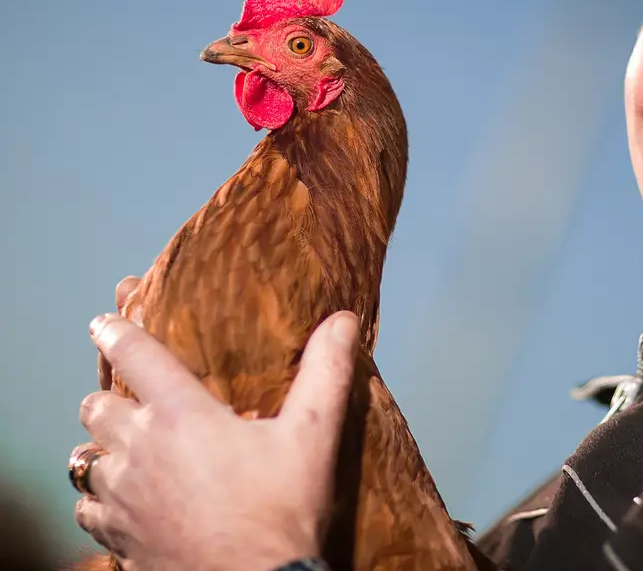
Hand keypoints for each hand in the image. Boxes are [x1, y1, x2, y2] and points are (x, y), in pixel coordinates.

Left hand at [74, 280, 359, 570]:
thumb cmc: (282, 512)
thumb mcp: (313, 436)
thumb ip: (325, 372)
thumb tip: (342, 320)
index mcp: (181, 415)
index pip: (135, 355)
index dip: (115, 331)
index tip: (104, 322)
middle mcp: (140, 449)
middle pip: (97, 406)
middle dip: (110, 398)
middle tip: (132, 401)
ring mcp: (122, 497)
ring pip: (86, 458)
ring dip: (104, 450)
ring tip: (126, 451)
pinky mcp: (116, 537)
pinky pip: (88, 508)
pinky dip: (99, 499)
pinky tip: (121, 501)